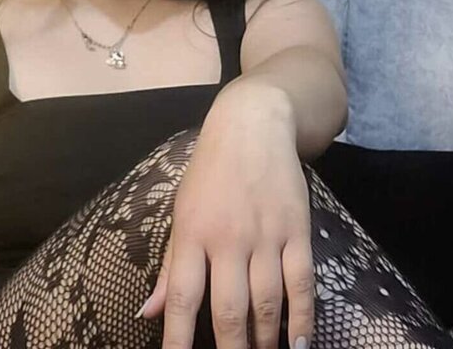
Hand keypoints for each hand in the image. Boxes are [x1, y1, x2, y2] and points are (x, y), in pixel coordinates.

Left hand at [139, 83, 314, 348]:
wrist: (254, 125)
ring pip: (267, 302)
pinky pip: (302, 283)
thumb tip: (149, 313)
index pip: (182, 298)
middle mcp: (228, 239)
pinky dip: (303, 318)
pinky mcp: (297, 230)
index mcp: (192, 234)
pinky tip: (300, 343)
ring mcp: (266, 235)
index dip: (178, 339)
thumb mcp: (181, 212)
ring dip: (265, 340)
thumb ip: (172, 267)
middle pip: (228, 310)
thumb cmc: (209, 173)